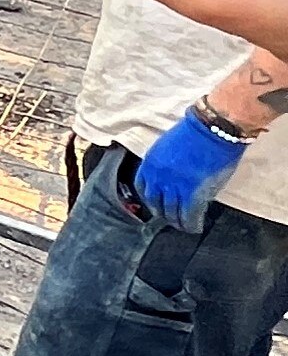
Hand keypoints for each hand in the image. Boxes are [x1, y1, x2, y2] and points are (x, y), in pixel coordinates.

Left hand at [137, 106, 251, 230]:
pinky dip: (191, 224)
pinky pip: (189, 216)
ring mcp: (175, 187)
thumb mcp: (170, 145)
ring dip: (177, 221)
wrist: (214, 128)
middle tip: (171, 218)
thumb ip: (166, 163)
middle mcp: (158, 177)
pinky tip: (195, 227)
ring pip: (172, 212)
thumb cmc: (197, 131)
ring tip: (183, 225)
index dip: (150, 198)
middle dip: (163, 212)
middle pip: (156, 203)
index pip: (142, 187)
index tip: (157, 203)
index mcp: (150, 163)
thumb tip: (172, 177)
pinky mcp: (193, 194)